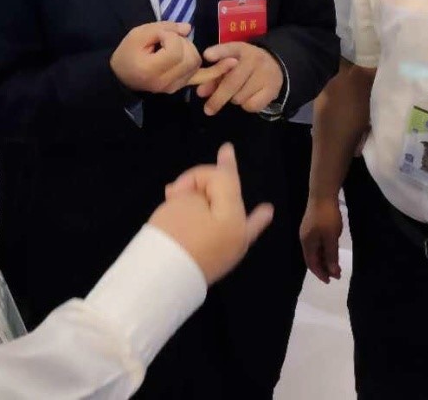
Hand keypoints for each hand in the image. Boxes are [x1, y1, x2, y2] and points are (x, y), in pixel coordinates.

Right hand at [111, 22, 231, 94]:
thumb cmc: (127, 53)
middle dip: (182, 42)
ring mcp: (175, 87)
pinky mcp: (181, 86)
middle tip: (167, 39)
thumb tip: (188, 28)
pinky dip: (217, 71)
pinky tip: (232, 63)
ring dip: (189, 50)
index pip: (175, 49)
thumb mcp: (138, 34)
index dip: (170, 36)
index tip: (159, 35)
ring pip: (196, 63)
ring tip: (173, 46)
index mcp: (152, 70)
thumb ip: (164, 28)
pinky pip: (202, 78)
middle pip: (190, 57)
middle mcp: (166, 83)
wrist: (122, 76)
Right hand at [148, 144, 273, 284]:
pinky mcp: (221, 257)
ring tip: (181, 197)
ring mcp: (232, 247)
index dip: (220, 164)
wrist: (160, 279)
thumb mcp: (183, 201)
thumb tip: (199, 196)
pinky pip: (238, 232)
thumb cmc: (173, 236)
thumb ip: (198, 188)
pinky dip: (254, 220)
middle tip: (174, 191)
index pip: (222, 180)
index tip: (227, 147)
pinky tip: (266, 211)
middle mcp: (239, 231)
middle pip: (225, 194)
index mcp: (233, 215)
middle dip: (203, 185)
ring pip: (229, 211)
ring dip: (212, 198)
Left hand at [194, 42, 282, 115]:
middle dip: (218, 98)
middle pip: (232, 82)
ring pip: (240, 97)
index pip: (228, 49)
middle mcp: (254, 59)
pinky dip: (246, 105)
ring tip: (238, 92)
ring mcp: (264, 74)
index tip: (207, 56)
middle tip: (208, 110)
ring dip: (234, 99)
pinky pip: (251, 105)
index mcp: (240, 49)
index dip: (217, 52)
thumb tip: (200, 92)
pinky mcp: (272, 90)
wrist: (275, 65)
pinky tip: (249, 97)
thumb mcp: (230, 61)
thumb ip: (214, 75)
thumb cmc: (245, 63)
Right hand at [299, 195, 343, 282]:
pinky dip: (324, 250)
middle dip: (323, 267)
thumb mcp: (331, 238)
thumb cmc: (327, 217)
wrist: (323, 194)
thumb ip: (331, 256)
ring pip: (315, 250)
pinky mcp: (312, 225)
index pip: (311, 264)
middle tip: (337, 274)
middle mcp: (304, 239)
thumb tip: (332, 272)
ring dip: (324, 259)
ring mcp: (307, 231)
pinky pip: (316, 243)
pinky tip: (331, 249)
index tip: (331, 281)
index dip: (320, 273)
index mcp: (307, 243)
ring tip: (336, 264)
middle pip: (312, 258)